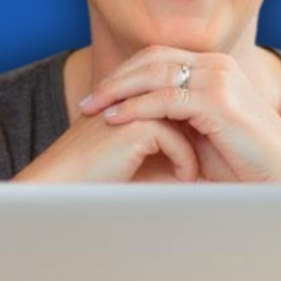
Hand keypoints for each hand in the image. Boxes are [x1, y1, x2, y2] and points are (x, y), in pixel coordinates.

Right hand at [12, 109, 199, 182]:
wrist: (61, 186)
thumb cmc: (97, 178)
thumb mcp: (138, 159)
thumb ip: (167, 149)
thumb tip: (205, 161)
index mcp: (131, 96)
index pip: (180, 99)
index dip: (199, 122)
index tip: (214, 148)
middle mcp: (133, 94)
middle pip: (188, 105)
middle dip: (205, 132)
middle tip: (219, 157)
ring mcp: (134, 105)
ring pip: (186, 121)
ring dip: (198, 148)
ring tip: (202, 172)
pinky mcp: (135, 124)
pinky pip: (177, 141)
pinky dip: (185, 162)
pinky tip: (186, 179)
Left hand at [77, 46, 280, 183]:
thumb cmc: (246, 164)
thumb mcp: (203, 134)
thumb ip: (176, 120)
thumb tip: (136, 126)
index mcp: (215, 67)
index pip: (158, 57)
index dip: (124, 73)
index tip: (98, 96)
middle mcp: (217, 65)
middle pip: (152, 59)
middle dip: (115, 79)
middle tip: (86, 101)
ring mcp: (219, 79)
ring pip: (155, 74)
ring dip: (118, 90)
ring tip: (92, 109)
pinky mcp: (218, 101)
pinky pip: (165, 99)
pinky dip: (136, 108)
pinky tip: (116, 120)